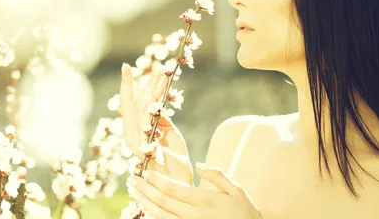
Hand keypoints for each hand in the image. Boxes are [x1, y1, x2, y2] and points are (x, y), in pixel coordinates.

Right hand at [120, 63, 193, 185]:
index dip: (127, 85)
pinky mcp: (141, 149)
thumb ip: (161, 117)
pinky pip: (145, 127)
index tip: (126, 66)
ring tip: (161, 79)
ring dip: (152, 94)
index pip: (129, 103)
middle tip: (159, 69)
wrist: (177, 178)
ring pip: (141, 112)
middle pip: (136, 104)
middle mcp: (131, 134)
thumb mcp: (168, 131)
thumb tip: (158, 103)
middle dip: (147, 85)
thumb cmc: (174, 156)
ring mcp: (134, 142)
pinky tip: (157, 101)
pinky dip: (150, 113)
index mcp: (135, 129)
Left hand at [130, 163, 263, 218]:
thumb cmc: (245, 213)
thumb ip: (217, 175)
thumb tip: (199, 164)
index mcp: (206, 200)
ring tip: (136, 193)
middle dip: (146, 190)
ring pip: (162, 216)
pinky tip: (148, 209)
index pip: (174, 189)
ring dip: (146, 203)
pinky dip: (155, 217)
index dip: (157, 181)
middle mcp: (195, 215)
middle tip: (133, 180)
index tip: (146, 172)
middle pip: (163, 202)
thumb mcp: (236, 190)